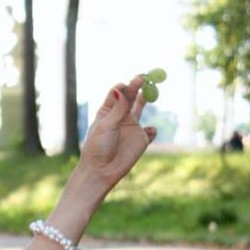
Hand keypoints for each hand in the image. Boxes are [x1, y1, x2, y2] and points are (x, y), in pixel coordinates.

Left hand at [76, 76, 156, 194]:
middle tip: (144, 78)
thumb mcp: (106, 126)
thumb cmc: (98, 148)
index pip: (118, 91)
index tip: (132, 82)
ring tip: (150, 93)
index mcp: (108, 110)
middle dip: (138, 85)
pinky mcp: (142, 140)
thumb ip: (117, 108)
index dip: (126, 85)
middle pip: (131, 94)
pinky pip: (151, 131)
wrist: (101, 171)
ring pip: (142, 106)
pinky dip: (152, 130)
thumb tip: (121, 87)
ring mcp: (132, 126)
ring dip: (146, 98)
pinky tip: (148, 132)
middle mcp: (121, 115)